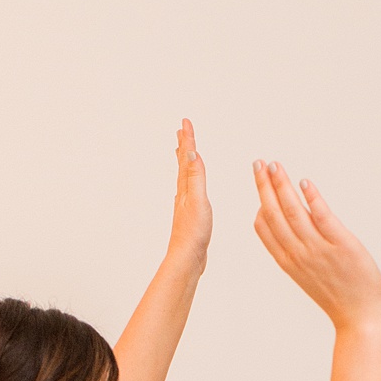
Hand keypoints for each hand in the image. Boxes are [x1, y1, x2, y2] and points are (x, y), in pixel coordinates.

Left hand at [167, 118, 211, 270]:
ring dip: (185, 161)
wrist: (187, 258)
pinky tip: (189, 185)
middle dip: (184, 146)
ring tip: (183, 152)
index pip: (188, 158)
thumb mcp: (198, 201)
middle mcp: (183, 194)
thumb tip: (193, 154)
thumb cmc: (193, 233)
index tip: (185, 122)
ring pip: (185, 177)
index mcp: (186, 188)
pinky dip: (190, 180)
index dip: (188, 139)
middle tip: (182, 131)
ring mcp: (185, 204)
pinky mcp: (190, 215)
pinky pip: (189, 190)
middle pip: (183, 164)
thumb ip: (196, 177)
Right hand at [252, 162, 380, 330]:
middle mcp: (300, 254)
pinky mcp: (341, 246)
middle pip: (275, 215)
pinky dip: (312, 199)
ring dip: (282, 186)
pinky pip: (323, 218)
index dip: (260, 203)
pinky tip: (304, 184)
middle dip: (264, 187)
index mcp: (289, 262)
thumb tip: (292, 224)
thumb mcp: (308, 275)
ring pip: (293, 213)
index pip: (265, 229)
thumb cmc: (337, 296)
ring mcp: (319, 250)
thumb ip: (298, 250)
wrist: (360, 318)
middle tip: (258, 163)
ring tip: (275, 166)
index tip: (258, 182)